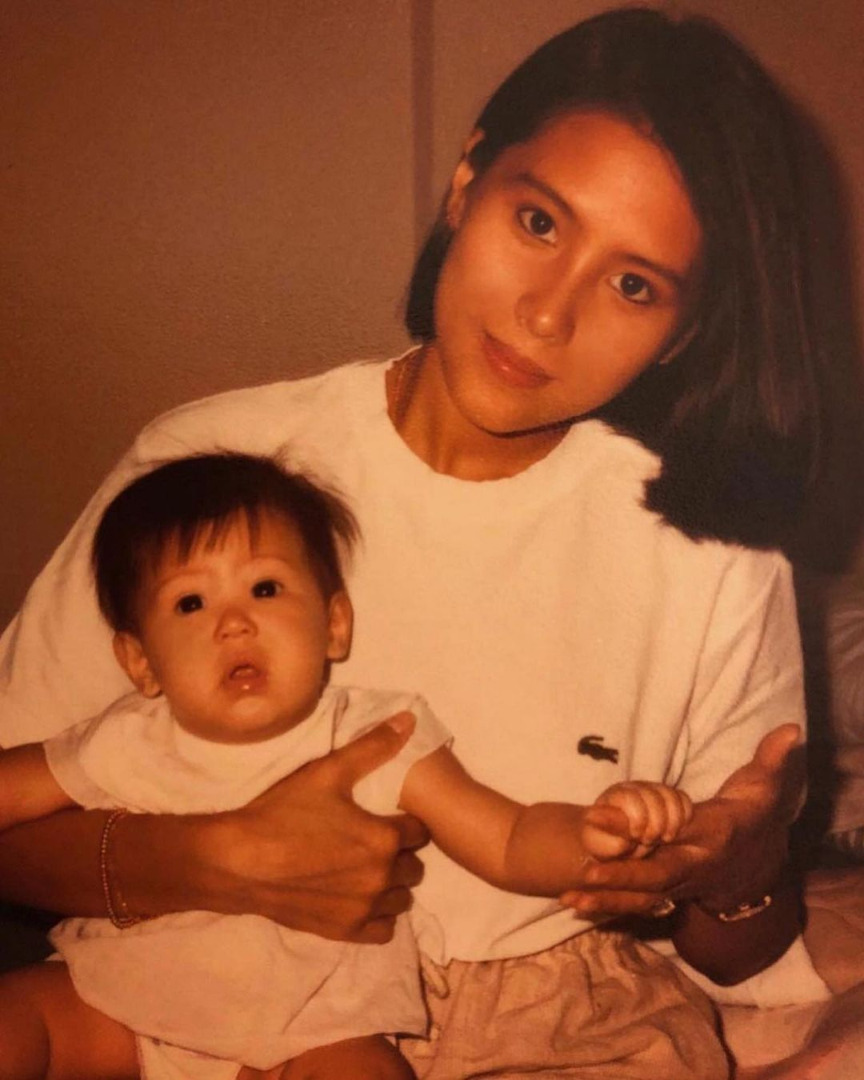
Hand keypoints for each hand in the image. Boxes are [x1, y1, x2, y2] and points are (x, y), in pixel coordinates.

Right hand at [205, 714, 428, 941]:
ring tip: (364, 866)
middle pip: (414, 866)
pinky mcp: (344, 932)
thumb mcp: (328, 771)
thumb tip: (409, 720)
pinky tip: (358, 895)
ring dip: (391, 883)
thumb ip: (373, 747)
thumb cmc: (282, 812)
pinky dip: (377, 914)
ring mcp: (363, 909)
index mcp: (384, 838)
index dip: (403, 820)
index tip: (384, 815)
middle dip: (399, 851)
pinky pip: (383, 930)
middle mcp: (381, 878)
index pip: (420, 830)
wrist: (238, 862)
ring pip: (402, 898)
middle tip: (371, 838)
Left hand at [560, 724, 803, 919]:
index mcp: (712, 835)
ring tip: (568, 897)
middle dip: (623, 876)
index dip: (655, 830)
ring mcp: (678, 885)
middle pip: (658, 874)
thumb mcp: (764, 785)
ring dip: (606, 899)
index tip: (625, 826)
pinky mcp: (664, 894)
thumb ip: (771, 758)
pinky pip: (634, 905)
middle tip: (586, 872)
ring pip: (642, 897)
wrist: (757, 865)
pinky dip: (606, 906)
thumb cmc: (752, 817)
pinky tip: (572, 903)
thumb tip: (792, 729)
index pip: (681, 832)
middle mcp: (694, 865)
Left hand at [583, 781, 692, 859]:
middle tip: (648, 841)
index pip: (631, 797)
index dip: (638, 818)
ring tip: (661, 839)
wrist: (621, 847)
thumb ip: (606, 832)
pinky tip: (671, 832)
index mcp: (615, 796)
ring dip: (670, 823)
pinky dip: (683, 818)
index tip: (635, 836)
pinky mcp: (669, 797)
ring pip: (670, 796)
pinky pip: (683, 800)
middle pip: (653, 796)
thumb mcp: (605, 844)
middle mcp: (634, 787)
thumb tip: (593, 816)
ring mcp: (652, 790)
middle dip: (654, 825)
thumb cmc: (609, 847)